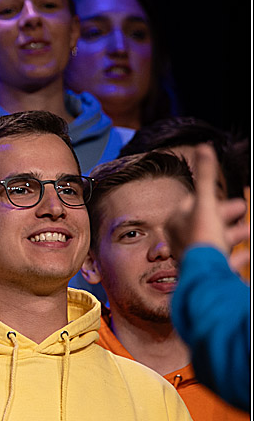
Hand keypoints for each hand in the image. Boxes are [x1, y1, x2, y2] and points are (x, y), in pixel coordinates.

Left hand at [166, 148, 249, 271]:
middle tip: (242, 209)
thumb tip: (203, 147)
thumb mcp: (206, 202)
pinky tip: (246, 254)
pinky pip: (220, 262)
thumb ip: (205, 176)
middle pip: (205, 221)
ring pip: (214, 240)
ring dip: (233, 233)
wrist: (205, 273)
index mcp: (175, 221)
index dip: (213, 199)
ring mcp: (191, 255)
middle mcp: (179, 238)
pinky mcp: (204, 270)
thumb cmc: (203, 237)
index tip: (228, 199)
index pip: (193, 204)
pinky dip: (234, 257)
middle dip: (226, 215)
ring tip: (249, 230)